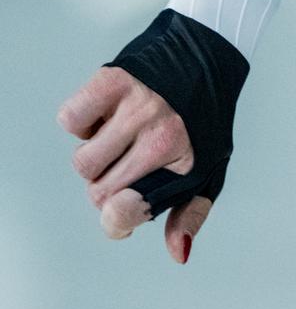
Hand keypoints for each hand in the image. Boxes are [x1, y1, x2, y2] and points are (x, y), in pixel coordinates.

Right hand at [58, 66, 210, 261]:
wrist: (209, 54)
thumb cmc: (205, 119)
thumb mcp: (210, 168)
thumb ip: (191, 212)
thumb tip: (178, 254)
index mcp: (184, 163)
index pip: (122, 213)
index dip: (117, 220)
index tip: (125, 208)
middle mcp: (162, 135)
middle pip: (97, 191)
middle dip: (107, 186)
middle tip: (130, 162)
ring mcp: (137, 107)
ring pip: (82, 161)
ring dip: (95, 155)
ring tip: (123, 136)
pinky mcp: (113, 81)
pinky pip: (71, 120)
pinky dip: (82, 122)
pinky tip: (109, 114)